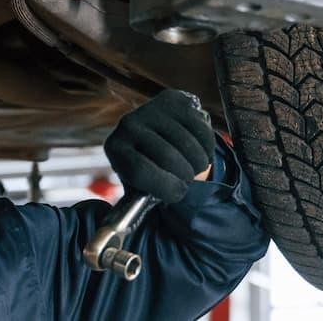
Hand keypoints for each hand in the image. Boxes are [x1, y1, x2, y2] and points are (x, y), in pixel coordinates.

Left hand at [103, 90, 217, 202]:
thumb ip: (136, 204)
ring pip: (187, 143)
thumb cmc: (148, 169)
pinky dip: (207, 148)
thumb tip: (128, 221)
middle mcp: (128, 124)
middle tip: (187, 181)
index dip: (164, 186)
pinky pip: (200, 129)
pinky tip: (200, 153)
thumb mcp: (138, 187)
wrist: (157, 135)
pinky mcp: (173, 100)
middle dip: (184, 176)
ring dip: (198, 164)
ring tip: (194, 168)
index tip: (178, 194)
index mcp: (115, 148)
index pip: (140, 170)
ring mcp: (150, 109)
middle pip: (167, 156)